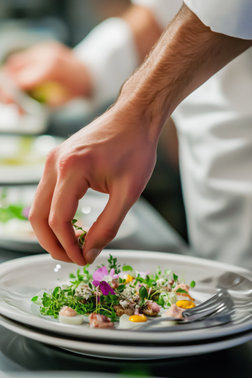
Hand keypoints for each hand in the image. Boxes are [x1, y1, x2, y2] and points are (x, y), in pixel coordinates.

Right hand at [5, 42, 92, 105]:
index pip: (22, 79)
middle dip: (7, 84)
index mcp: (51, 69)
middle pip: (15, 68)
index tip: (6, 102)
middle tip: (6, 99)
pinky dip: (19, 72)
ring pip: (17, 62)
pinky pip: (25, 60)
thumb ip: (41, 105)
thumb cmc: (78, 88)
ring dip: (10, 77)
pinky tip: (20, 84)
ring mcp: (44, 49)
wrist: (93, 71)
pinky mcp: (44, 48)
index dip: (11, 92)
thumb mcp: (61, 101)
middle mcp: (45, 55)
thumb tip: (19, 111)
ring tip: (11, 93)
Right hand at [29, 102, 157, 264]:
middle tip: (74, 259)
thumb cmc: (136, 149)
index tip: (84, 260)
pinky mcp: (55, 161)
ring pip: (37, 207)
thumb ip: (108, 227)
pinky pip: (46, 195)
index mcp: (72, 169)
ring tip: (72, 247)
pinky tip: (72, 226)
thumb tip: (88, 254)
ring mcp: (51, 160)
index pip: (58, 220)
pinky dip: (53, 216)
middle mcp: (54, 163)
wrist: (135, 116)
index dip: (69, 247)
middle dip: (53, 244)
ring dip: (50, 232)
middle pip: (38, 216)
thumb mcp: (128, 193)